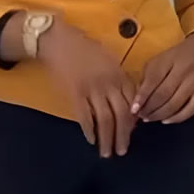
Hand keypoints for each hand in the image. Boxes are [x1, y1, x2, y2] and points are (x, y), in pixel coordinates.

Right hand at [31, 18, 135, 157]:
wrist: (59, 41)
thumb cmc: (86, 50)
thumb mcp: (110, 61)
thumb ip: (120, 80)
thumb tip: (128, 103)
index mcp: (119, 75)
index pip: (132, 103)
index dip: (133, 121)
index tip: (132, 133)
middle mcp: (109, 84)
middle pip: (122, 115)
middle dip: (123, 136)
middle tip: (122, 151)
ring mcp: (92, 89)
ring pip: (105, 119)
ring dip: (107, 138)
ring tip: (107, 152)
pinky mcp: (75, 93)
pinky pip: (84, 116)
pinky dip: (89, 130)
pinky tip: (91, 140)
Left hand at [133, 33, 193, 124]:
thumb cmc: (176, 58)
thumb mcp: (159, 60)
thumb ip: (147, 77)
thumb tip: (138, 99)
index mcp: (169, 59)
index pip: (153, 80)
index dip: (142, 96)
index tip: (133, 109)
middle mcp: (184, 70)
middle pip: (163, 95)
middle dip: (149, 108)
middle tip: (140, 115)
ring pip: (175, 105)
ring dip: (159, 115)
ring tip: (149, 118)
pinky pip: (189, 111)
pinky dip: (176, 118)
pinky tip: (165, 120)